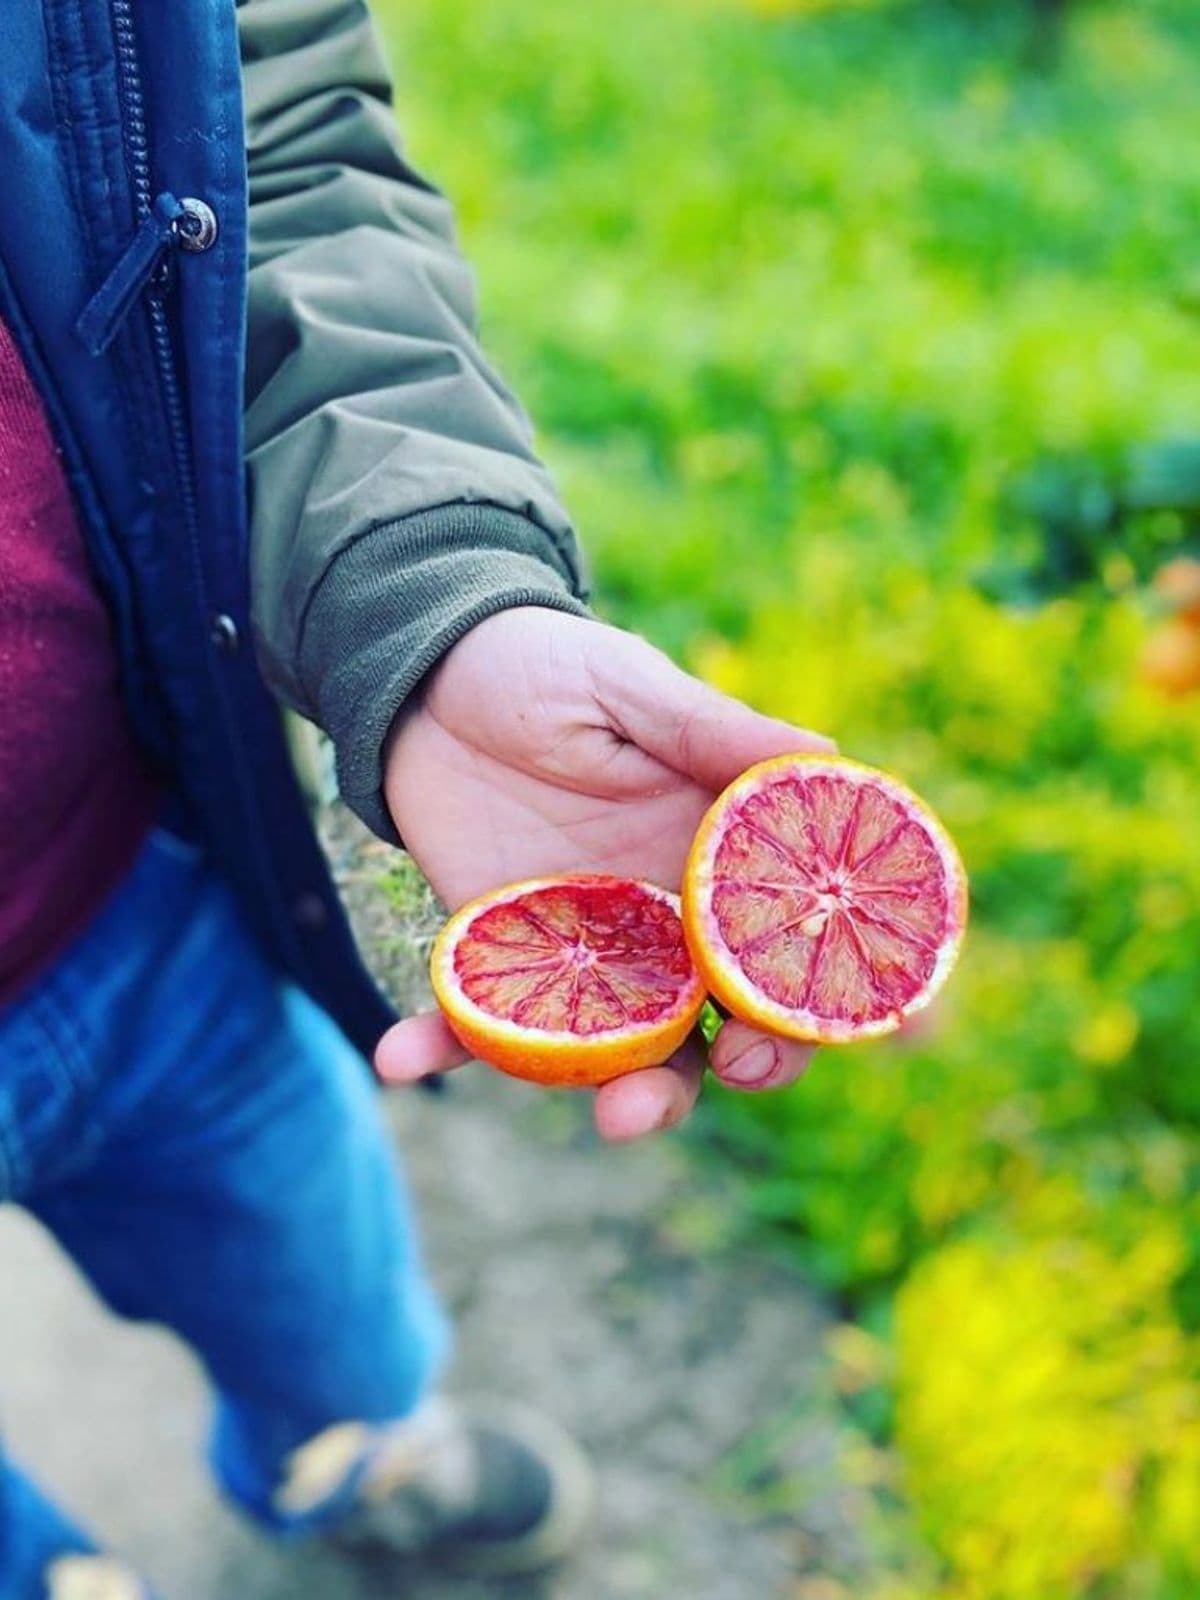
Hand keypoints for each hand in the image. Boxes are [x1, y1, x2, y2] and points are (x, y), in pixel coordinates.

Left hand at [374, 608, 834, 1139]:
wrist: (422, 675)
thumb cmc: (541, 665)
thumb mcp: (625, 685)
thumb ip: (709, 731)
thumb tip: (824, 757)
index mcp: (711, 855)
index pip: (793, 935)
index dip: (850, 985)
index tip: (903, 1031)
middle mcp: (658, 917)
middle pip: (723, 1018)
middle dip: (742, 1063)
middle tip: (729, 1065)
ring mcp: (578, 947)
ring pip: (621, 1050)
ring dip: (622, 1092)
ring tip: (609, 1114)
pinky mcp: (491, 952)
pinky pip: (474, 1020)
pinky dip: (443, 1047)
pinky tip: (398, 1058)